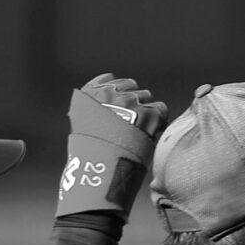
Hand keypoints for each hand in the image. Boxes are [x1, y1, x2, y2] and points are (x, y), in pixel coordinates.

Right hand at [57, 75, 168, 217]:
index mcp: (90, 93)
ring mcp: (131, 101)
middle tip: (131, 118)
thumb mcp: (84, 122)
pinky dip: (159, 118)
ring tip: (139, 127)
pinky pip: (160, 108)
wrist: (102, 165)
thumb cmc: (90, 150)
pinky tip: (151, 130)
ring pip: (146, 96)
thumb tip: (106, 105)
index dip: (117, 90)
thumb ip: (95, 107)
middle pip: (131, 86)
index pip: (109, 79)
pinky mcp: (149, 112)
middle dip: (133, 99)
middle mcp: (110, 92)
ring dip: (145, 108)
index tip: (118, 102)